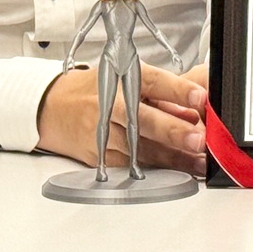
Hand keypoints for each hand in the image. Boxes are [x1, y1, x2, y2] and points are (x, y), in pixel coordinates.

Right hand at [36, 62, 207, 174]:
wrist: (51, 106)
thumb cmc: (96, 89)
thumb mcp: (128, 78)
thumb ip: (162, 94)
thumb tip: (195, 111)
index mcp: (122, 78)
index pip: (154, 82)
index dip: (178, 90)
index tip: (201, 98)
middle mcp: (110, 104)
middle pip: (142, 118)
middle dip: (172, 130)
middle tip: (198, 139)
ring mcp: (101, 131)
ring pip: (138, 148)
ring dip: (171, 158)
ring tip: (198, 163)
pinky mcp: (97, 155)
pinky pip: (129, 165)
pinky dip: (155, 170)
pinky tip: (176, 173)